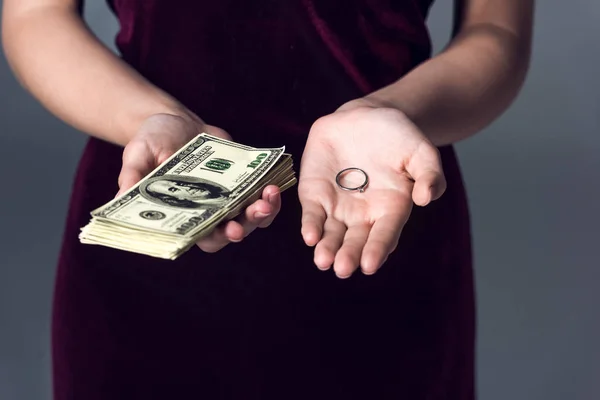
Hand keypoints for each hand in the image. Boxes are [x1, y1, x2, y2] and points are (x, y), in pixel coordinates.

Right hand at [117, 113, 281, 252]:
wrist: (174, 121)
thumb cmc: (151, 141)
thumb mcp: (138, 153)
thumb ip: (132, 174)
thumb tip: (120, 197)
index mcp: (183, 213)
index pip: (201, 237)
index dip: (217, 237)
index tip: (230, 230)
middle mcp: (207, 211)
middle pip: (231, 231)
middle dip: (247, 225)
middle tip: (256, 211)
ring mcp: (227, 198)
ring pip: (250, 217)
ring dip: (264, 211)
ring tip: (269, 195)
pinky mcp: (243, 182)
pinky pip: (261, 195)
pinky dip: (270, 194)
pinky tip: (274, 183)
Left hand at [298, 100, 445, 277]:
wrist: (364, 117)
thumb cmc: (397, 137)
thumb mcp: (421, 151)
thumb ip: (429, 174)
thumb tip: (426, 198)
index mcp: (391, 209)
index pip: (384, 234)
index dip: (377, 249)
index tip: (370, 265)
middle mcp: (363, 214)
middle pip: (355, 241)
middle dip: (348, 255)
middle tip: (342, 269)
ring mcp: (337, 207)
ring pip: (331, 233)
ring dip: (327, 248)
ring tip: (323, 261)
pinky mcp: (315, 194)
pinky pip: (312, 213)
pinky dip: (311, 225)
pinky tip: (310, 237)